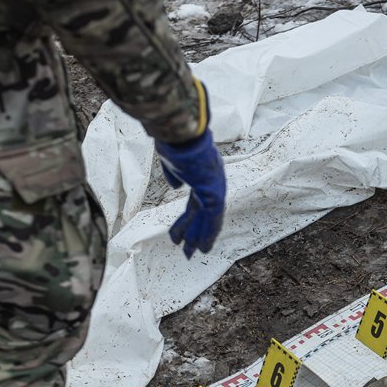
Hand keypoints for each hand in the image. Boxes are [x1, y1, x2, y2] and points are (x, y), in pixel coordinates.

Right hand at [156, 129, 225, 258]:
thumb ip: (175, 176)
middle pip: (203, 214)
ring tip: (191, 253)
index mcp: (202, 176)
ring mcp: (216, 187)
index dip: (188, 220)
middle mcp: (212, 183)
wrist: (180, 133)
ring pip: (209, 219)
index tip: (179, 235)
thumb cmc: (174, 143)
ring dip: (200, 237)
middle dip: (194, 233)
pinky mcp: (215, 192)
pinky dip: (208, 233)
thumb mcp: (171, 162)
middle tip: (187, 251)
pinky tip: (203, 246)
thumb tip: (175, 187)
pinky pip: (213, 218)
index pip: (196, 203)